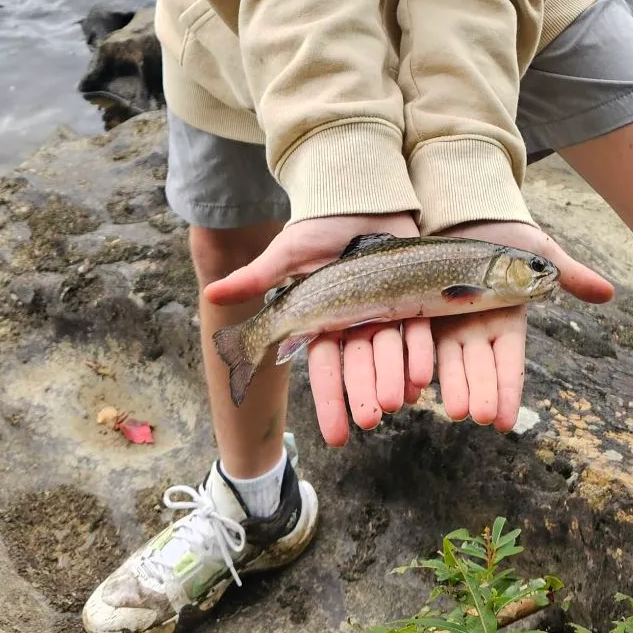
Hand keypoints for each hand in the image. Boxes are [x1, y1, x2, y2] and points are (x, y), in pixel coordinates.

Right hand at [203, 212, 434, 445]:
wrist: (359, 196)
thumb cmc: (319, 226)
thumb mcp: (287, 253)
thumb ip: (256, 278)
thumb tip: (210, 294)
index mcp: (326, 319)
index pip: (326, 367)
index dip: (330, 400)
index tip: (334, 436)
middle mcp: (357, 321)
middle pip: (360, 364)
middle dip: (363, 394)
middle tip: (369, 423)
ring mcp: (386, 309)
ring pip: (389, 351)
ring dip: (391, 377)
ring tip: (395, 403)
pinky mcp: (412, 294)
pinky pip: (417, 328)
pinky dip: (419, 352)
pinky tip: (422, 377)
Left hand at [430, 221, 612, 433]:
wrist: (467, 213)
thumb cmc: (508, 236)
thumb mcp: (540, 253)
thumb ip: (570, 274)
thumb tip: (608, 292)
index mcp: (507, 321)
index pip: (509, 362)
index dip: (507, 389)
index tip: (504, 422)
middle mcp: (478, 328)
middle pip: (479, 366)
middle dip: (479, 392)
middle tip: (478, 417)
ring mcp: (450, 321)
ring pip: (450, 359)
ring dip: (453, 385)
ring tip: (454, 410)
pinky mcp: (424, 308)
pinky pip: (421, 338)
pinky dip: (419, 361)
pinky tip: (417, 384)